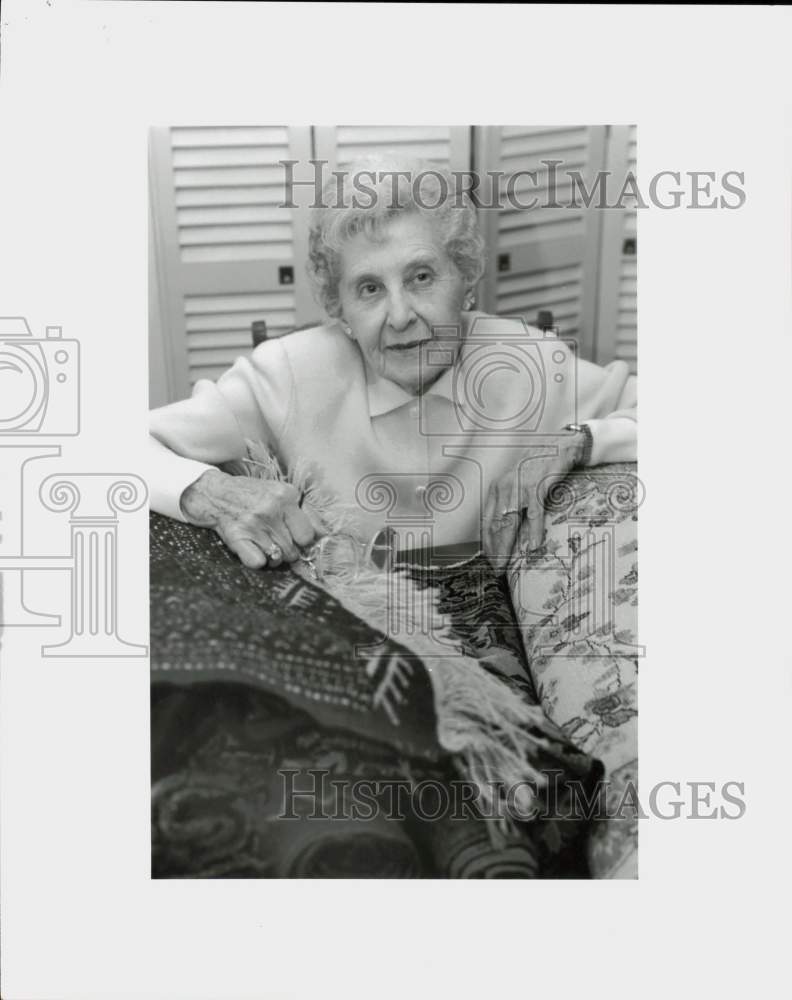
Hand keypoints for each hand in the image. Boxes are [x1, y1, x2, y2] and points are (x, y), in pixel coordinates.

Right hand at [179, 468, 321, 568]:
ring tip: (265, 545)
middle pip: (293, 550)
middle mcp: (270, 509)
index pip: (307, 535)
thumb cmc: (252, 496)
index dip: (302, 541)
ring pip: (277, 559)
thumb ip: (301, 512)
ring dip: (273, 558)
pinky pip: (258, 563)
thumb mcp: (280, 493)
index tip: (295, 538)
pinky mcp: (237, 537)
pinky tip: (254, 550)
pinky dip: (257, 561)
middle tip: (277, 541)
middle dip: (288, 551)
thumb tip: (324, 535)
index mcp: (286, 496)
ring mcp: (253, 524)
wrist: (215, 494)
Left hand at [482, 432, 586, 570]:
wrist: (557, 446)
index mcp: (497, 489)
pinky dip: (534, 531)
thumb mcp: (519, 485)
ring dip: (508, 546)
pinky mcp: (537, 487)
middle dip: (495, 550)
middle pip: (496, 525)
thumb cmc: (537, 468)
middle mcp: (504, 489)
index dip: (487, 543)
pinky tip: (533, 546)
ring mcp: (519, 488)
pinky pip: (534, 514)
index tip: (490, 560)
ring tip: (507, 564)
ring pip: (510, 523)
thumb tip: (508, 530)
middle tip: (497, 569)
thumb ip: (512, 505)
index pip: (487, 521)